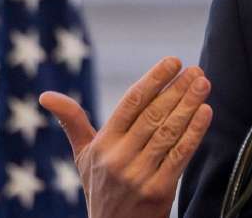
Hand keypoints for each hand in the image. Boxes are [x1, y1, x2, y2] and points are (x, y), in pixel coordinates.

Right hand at [39, 57, 213, 217]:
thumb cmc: (101, 187)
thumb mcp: (83, 156)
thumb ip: (73, 122)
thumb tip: (45, 96)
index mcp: (102, 144)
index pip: (130, 103)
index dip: (153, 79)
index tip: (173, 61)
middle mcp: (118, 158)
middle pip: (153, 114)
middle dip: (177, 89)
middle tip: (196, 70)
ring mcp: (139, 174)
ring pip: (168, 132)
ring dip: (189, 105)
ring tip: (204, 83)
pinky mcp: (158, 190)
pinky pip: (179, 155)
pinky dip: (194, 132)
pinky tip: (206, 112)